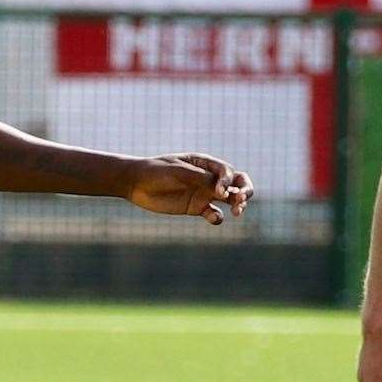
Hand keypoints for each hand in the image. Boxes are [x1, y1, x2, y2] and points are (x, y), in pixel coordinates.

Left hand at [126, 154, 252, 224]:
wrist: (136, 183)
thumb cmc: (156, 171)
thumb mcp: (178, 171)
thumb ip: (199, 178)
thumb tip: (222, 188)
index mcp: (205, 163)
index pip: (227, 171)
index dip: (228, 181)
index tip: (218, 191)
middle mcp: (208, 178)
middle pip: (237, 183)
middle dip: (245, 191)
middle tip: (241, 200)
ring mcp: (204, 193)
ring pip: (230, 199)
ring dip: (238, 205)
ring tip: (237, 212)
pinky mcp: (196, 208)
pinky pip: (214, 214)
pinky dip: (217, 217)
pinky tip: (213, 217)